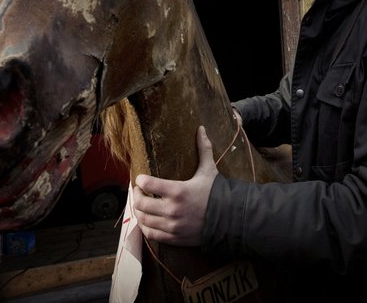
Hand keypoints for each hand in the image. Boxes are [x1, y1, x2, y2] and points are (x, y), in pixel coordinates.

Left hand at [132, 126, 217, 245]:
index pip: (148, 184)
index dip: (140, 180)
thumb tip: (201, 128)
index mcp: (178, 191)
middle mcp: (172, 210)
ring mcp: (172, 226)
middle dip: (136, 196)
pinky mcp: (174, 237)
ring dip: (139, 211)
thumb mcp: (209, 169)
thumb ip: (203, 149)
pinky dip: (146, 227)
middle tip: (139, 191)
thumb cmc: (217, 192)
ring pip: (144, 220)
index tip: (140, 178)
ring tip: (141, 204)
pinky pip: (152, 235)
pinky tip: (147, 220)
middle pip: (141, 204)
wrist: (229, 218)